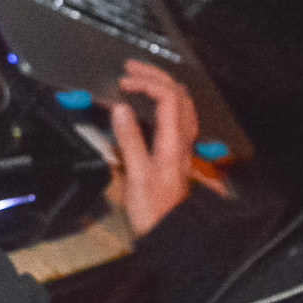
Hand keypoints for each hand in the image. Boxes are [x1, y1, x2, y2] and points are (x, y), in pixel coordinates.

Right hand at [111, 59, 198, 237]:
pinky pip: (179, 118)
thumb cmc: (152, 209)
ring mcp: (182, 147)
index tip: (123, 83)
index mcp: (174, 141)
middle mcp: (182, 140)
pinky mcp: (177, 155)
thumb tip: (120, 108)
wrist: (168, 234)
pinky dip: (167, 103)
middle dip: (155, 76)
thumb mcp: (137, 176)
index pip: (167, 97)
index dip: (146, 83)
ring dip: (163, 87)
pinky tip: (157, 107)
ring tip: (143, 79)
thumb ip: (130, 141)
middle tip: (130, 68)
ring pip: (182, 105)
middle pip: (177, 95)